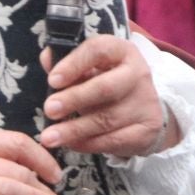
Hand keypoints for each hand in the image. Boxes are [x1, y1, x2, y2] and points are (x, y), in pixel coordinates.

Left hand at [38, 35, 173, 156]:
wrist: (143, 109)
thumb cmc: (108, 83)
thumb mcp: (91, 68)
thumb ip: (68, 63)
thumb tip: (47, 58)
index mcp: (122, 51)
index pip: (99, 50)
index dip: (74, 64)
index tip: (52, 80)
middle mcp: (138, 74)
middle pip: (106, 87)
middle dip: (74, 99)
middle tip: (49, 109)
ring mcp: (146, 103)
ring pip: (107, 119)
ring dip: (74, 129)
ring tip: (49, 137)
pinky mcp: (147, 130)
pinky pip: (114, 140)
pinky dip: (88, 144)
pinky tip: (71, 144)